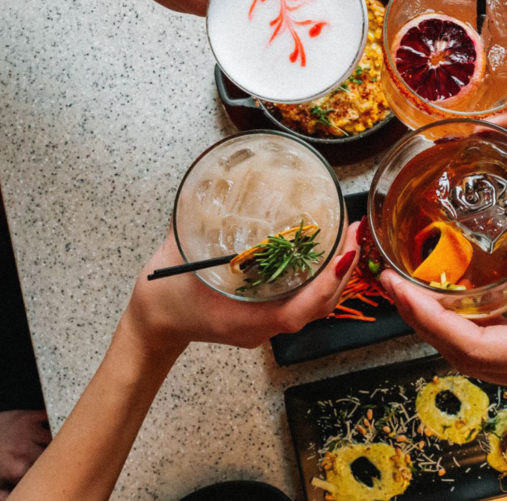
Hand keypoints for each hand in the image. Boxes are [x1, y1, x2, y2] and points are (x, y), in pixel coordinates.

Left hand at [0, 410, 50, 500]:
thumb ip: (11, 498)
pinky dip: (55, 419)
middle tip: (59, 457)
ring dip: (59, 438)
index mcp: (20, 471)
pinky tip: (55, 424)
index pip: (49, 472)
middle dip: (59, 456)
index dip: (55, 472)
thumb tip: (30, 500)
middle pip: (56, 453)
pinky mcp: (26, 417)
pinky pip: (49, 416)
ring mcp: (27, 432)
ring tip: (59, 441)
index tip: (56, 472)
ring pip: (56, 434)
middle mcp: (25, 451)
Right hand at [120, 223, 360, 356]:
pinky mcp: (264, 318)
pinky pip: (301, 301)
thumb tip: (214, 179)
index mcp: (246, 318)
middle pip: (317, 307)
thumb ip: (197, 217)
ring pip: (313, 306)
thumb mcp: (178, 252)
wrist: (152, 326)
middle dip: (342, 271)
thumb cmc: (164, 296)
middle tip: (354, 231)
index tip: (345, 253)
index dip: (326, 284)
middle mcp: (262, 327)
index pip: (298, 310)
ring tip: (346, 238)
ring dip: (334, 275)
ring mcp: (264, 326)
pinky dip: (318, 279)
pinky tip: (321, 252)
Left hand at [381, 161, 506, 402]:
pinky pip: (492, 360)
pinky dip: (463, 335)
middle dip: (420, 322)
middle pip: (463, 360)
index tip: (400, 290)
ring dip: (437, 330)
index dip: (430, 320)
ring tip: (407, 291)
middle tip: (389, 283)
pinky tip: (446, 307)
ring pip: (473, 365)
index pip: (476, 349)